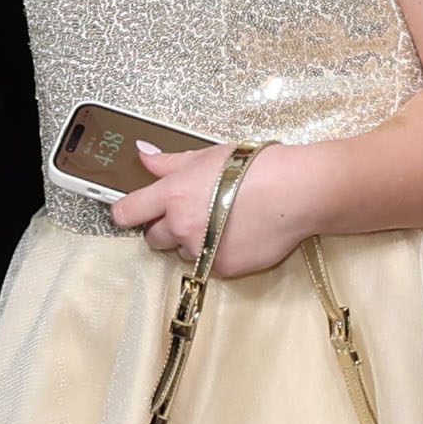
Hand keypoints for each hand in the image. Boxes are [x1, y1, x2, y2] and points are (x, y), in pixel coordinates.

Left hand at [107, 141, 309, 277]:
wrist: (296, 192)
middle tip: (190, 215)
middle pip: (153, 238)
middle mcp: (181, 226)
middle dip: (165, 229)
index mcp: (171, 195)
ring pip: (183, 253)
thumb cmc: (256, 168)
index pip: (127, 212)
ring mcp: (201, 250)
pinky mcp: (222, 268)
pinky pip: (209, 265)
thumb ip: (169, 162)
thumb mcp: (208, 155)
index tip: (131, 212)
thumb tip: (143, 155)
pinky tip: (239, 235)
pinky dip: (218, 254)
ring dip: (193, 242)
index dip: (126, 212)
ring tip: (222, 222)